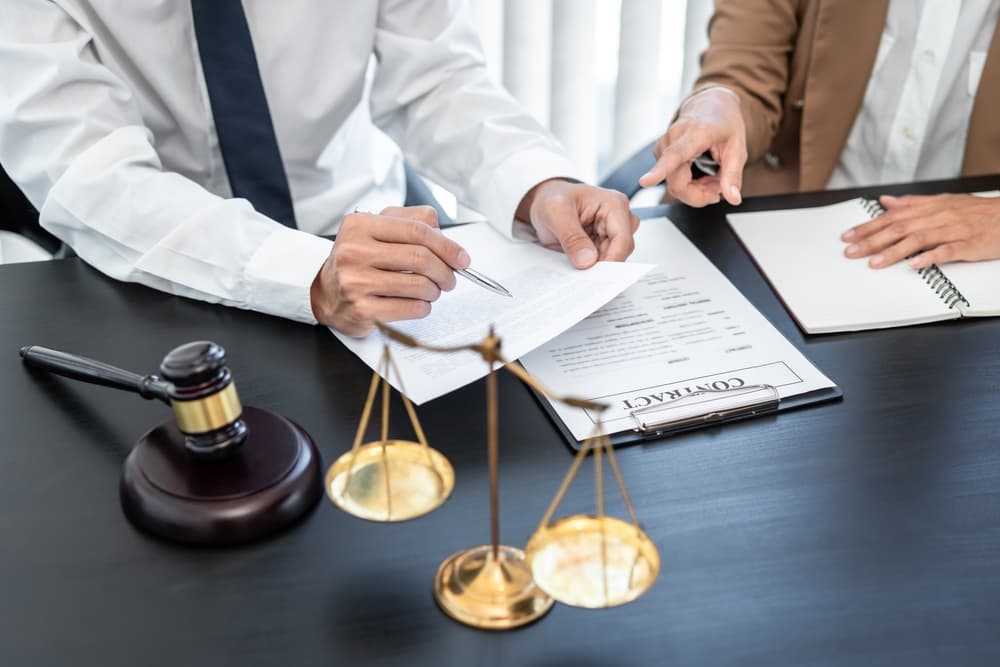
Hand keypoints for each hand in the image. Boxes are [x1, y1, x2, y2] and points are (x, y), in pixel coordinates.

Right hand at [310, 205, 469, 335]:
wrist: (326, 294)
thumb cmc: (358, 260)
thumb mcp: (377, 229)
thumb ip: (412, 221)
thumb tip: (447, 238)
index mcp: (361, 225)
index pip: (417, 230)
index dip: (447, 245)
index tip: (462, 258)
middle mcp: (354, 251)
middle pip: (421, 258)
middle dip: (445, 271)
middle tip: (450, 278)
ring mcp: (356, 281)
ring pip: (419, 285)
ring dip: (435, 291)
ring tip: (432, 290)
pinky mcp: (362, 309)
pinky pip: (411, 308)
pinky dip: (424, 307)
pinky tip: (419, 303)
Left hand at [516, 179, 638, 267]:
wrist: (544, 201)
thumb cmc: (552, 198)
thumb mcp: (555, 212)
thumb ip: (571, 237)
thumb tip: (587, 259)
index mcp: (614, 204)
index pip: (623, 240)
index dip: (612, 260)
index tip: (595, 274)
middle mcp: (618, 218)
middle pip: (620, 252)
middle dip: (601, 265)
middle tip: (580, 271)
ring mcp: (611, 232)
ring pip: (612, 259)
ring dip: (595, 266)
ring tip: (573, 261)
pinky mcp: (603, 244)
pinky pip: (602, 262)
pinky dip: (590, 267)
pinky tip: (576, 263)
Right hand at [638, 86, 746, 206]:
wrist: (711, 104)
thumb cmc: (724, 123)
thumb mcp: (738, 148)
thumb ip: (733, 175)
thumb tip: (733, 198)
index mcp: (695, 133)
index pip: (674, 155)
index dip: (659, 171)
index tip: (645, 181)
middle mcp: (673, 138)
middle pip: (676, 183)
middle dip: (698, 195)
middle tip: (718, 189)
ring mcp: (664, 145)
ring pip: (674, 185)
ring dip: (695, 190)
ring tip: (712, 179)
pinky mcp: (660, 153)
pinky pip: (671, 180)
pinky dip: (688, 184)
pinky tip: (699, 175)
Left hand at [842, 194, 999, 268]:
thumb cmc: (978, 212)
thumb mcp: (944, 202)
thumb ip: (913, 203)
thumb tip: (886, 201)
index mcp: (931, 207)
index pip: (892, 216)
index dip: (868, 227)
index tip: (848, 236)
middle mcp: (939, 216)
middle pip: (900, 228)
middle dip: (872, 240)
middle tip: (851, 252)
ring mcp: (954, 230)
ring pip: (918, 239)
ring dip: (893, 252)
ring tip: (874, 262)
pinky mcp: (968, 244)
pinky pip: (947, 251)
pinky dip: (929, 257)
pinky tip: (914, 265)